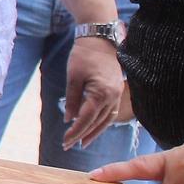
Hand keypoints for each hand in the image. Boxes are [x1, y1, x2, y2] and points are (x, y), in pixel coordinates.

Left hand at [61, 36, 125, 151]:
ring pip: (107, 120)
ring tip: (83, 142)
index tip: (65, 141)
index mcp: (101, 93)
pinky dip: (102, 122)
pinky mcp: (118, 90)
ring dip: (95, 132)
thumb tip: (69, 119)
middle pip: (97, 122)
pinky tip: (94, 127)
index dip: (75, 132)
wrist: (100, 38)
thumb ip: (72, 100)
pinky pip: (111, 112)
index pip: (86, 119)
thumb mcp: (73, 77)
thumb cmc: (84, 55)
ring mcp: (117, 94)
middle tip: (69, 145)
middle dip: (83, 135)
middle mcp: (112, 96)